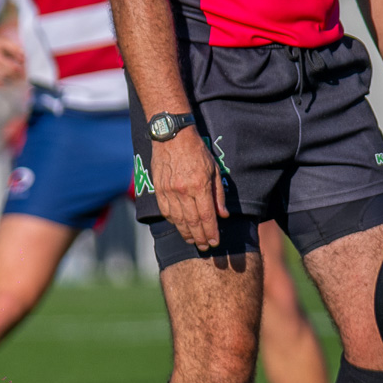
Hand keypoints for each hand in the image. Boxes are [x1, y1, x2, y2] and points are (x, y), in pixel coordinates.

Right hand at [152, 127, 226, 250]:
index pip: (207, 216)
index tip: (215, 243)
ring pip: (177, 220)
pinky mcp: (158, 189)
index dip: (211, 232)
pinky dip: (173, 222)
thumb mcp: (214, 170)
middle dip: (199, 237)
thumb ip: (218, 195)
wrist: (172, 136)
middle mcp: (183, 191)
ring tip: (193, 241)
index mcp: (199, 185)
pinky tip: (179, 227)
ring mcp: (168, 191)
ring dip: (186, 233)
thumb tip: (223, 216)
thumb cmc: (197, 151)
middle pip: (192, 222)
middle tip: (205, 247)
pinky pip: (165, 211)